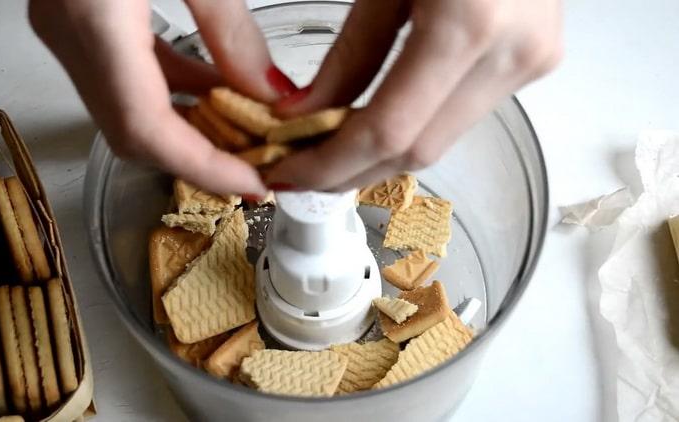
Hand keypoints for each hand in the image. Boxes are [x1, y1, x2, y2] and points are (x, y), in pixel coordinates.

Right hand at [28, 0, 297, 196]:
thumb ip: (229, 27)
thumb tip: (269, 91)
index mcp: (91, 17)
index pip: (148, 130)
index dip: (205, 169)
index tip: (255, 183)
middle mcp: (68, 32)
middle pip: (136, 133)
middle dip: (203, 159)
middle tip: (262, 165)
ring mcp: (66, 27)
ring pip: (131, 110)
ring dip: (193, 129)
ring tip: (252, 134)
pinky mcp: (76, 16)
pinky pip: (129, 77)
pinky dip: (177, 93)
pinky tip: (217, 87)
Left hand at [266, 0, 562, 190]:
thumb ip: (349, 54)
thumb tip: (303, 116)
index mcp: (470, 24)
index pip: (388, 130)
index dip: (330, 164)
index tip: (287, 173)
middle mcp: (513, 54)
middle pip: (418, 151)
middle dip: (350, 173)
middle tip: (299, 174)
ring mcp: (532, 59)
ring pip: (442, 141)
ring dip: (380, 156)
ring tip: (329, 154)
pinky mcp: (537, 58)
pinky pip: (461, 115)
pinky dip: (414, 129)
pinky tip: (376, 126)